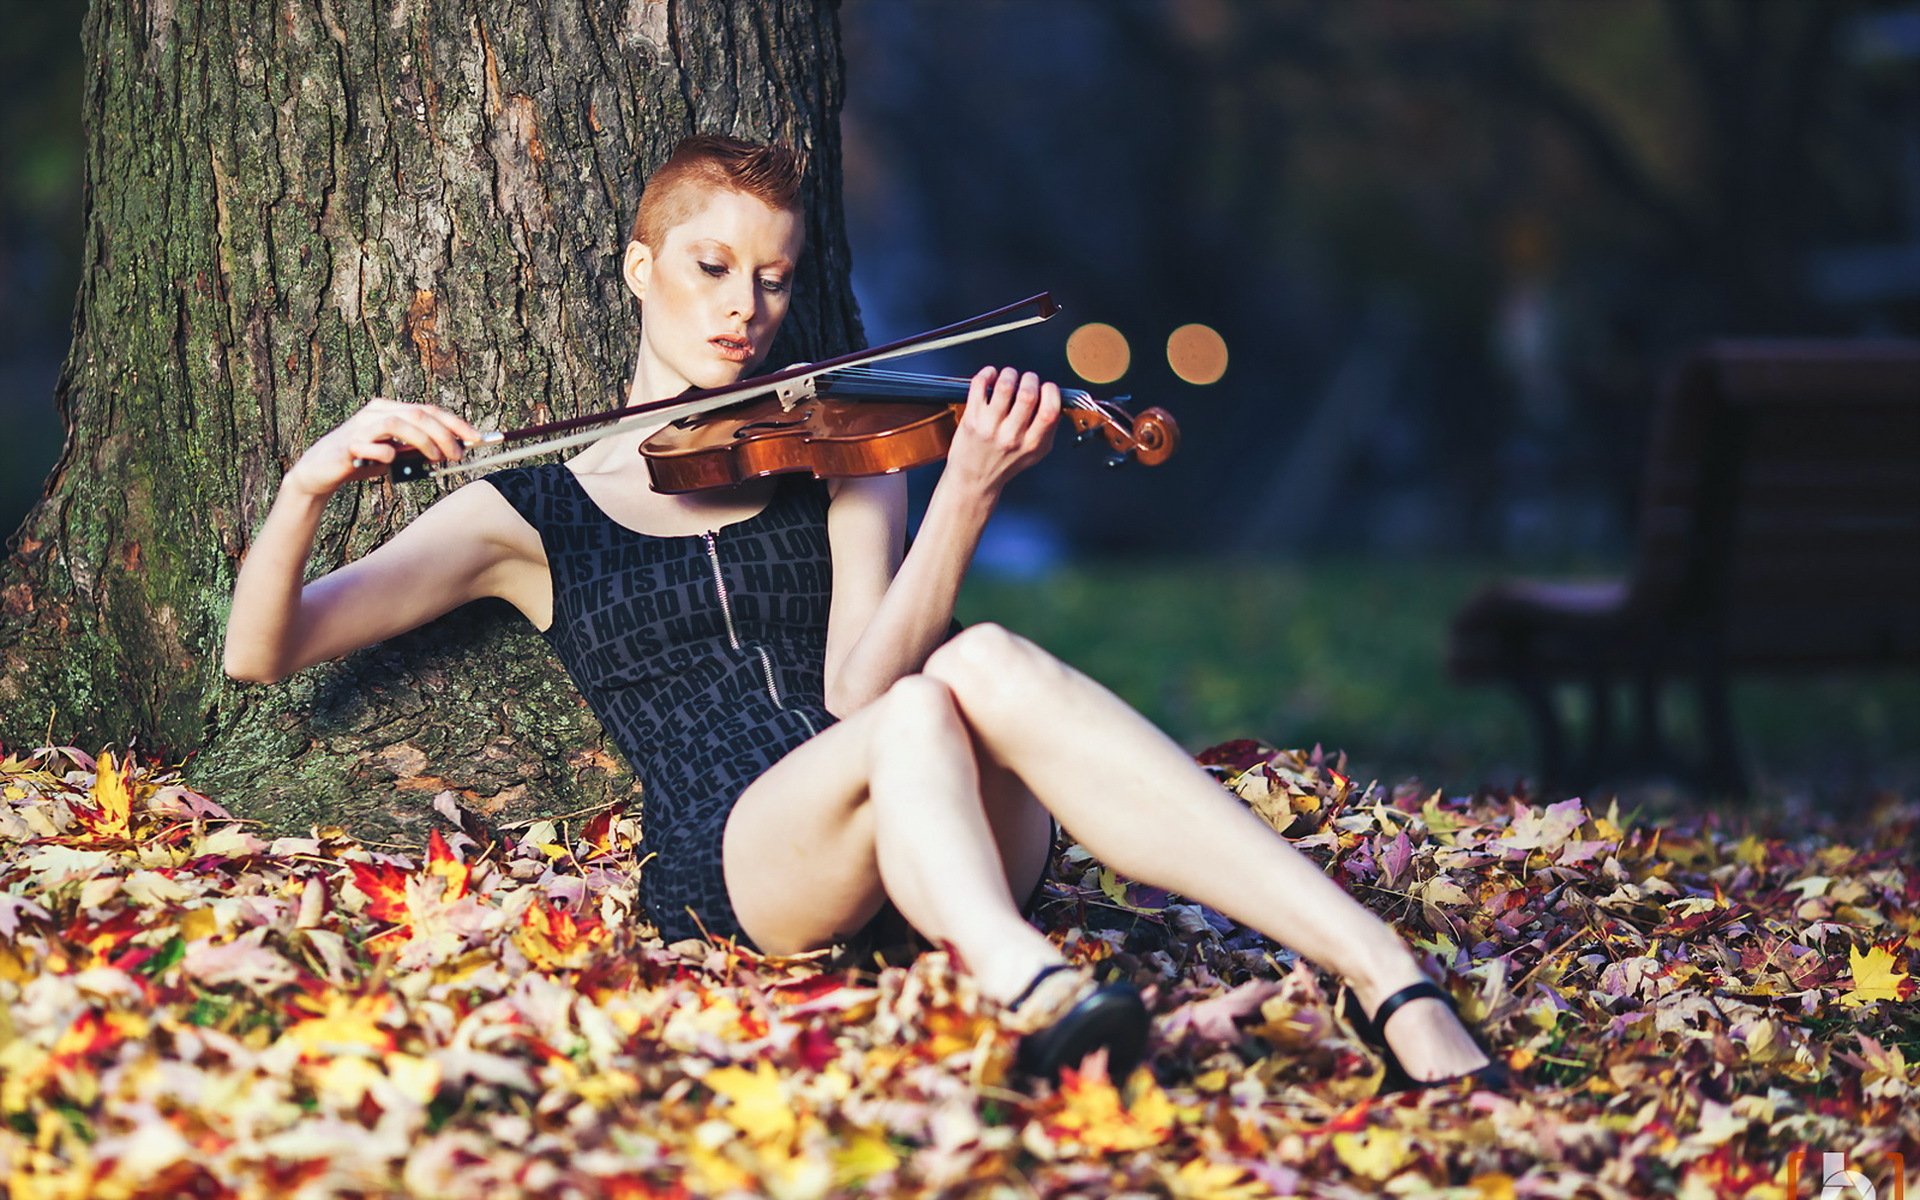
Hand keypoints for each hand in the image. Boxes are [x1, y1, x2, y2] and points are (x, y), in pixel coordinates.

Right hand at [284, 397, 481, 497]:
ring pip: (398, 422)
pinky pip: (371, 444)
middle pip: (418, 413)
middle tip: (459, 454)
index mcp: (389, 410)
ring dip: (423, 440)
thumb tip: (453, 449)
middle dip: (444, 433)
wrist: (320, 472)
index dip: (455, 423)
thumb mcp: (395, 453)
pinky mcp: (347, 445)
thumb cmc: (361, 460)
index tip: (477, 438)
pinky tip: (394, 461)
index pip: (429, 409)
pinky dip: (387, 452)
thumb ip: (417, 448)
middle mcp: (376, 413)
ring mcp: (360, 427)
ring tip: (436, 458)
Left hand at [943, 366, 1060, 499]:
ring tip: (1010, 377)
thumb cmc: (1003, 464)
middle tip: (1027, 380)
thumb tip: (1055, 400)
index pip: (1050, 411)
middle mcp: (1011, 436)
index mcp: (1032, 444)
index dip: (1051, 392)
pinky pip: (979, 386)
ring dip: (1010, 374)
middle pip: (1028, 394)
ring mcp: (990, 427)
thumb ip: (1048, 430)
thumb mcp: (1035, 454)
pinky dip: (987, 374)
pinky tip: (991, 377)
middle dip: (1030, 379)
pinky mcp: (971, 418)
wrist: (973, 479)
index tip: (1047, 388)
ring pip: (1004, 386)